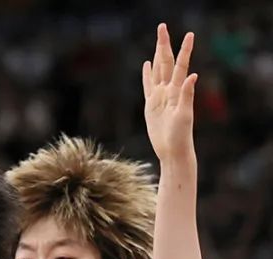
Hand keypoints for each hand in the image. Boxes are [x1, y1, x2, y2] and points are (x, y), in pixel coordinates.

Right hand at [143, 23, 196, 163]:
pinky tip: (147, 65)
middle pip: (166, 62)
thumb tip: (192, 76)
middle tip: (162, 27)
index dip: (185, 50)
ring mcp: (160, 97)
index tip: (189, 34)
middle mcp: (169, 90)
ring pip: (157, 70)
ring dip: (157, 55)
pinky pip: (148, 85)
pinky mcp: (151, 105)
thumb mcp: (184, 115)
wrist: (172, 149)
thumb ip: (187, 95)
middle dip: (164, 44)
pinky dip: (147, 74)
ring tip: (158, 40)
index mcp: (177, 91)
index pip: (180, 65)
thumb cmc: (180, 135)